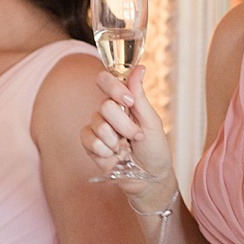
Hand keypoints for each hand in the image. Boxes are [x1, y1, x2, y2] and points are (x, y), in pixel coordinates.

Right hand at [80, 66, 175, 204]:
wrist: (150, 177)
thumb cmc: (154, 148)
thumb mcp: (151, 121)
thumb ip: (139, 95)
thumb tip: (140, 67)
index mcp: (122, 101)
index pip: (105, 80)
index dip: (114, 89)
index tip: (128, 102)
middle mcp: (107, 111)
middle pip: (105, 106)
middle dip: (125, 126)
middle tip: (136, 137)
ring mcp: (97, 128)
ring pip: (98, 125)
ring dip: (117, 141)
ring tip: (126, 149)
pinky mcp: (89, 144)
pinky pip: (90, 140)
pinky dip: (106, 151)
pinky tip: (115, 157)